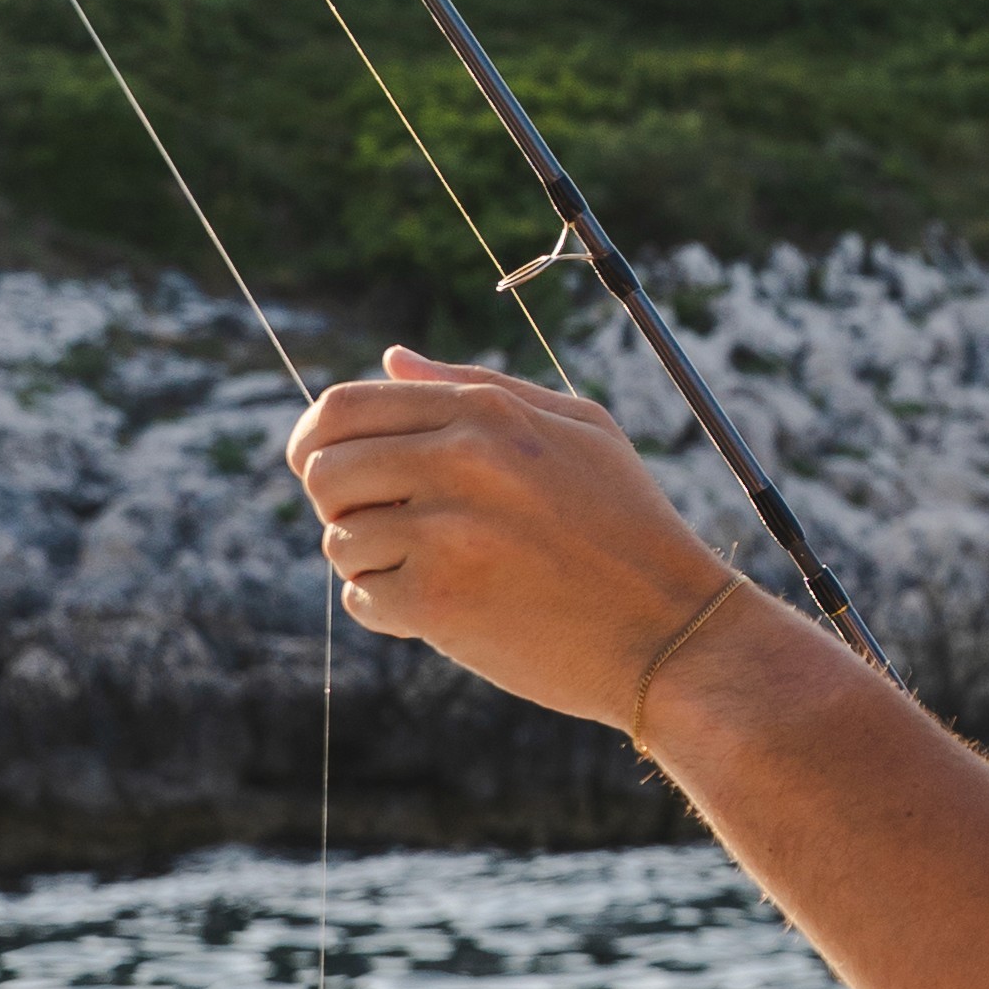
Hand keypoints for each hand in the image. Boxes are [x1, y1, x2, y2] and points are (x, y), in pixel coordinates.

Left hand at [286, 352, 735, 725]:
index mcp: (486, 410)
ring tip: (439, 571)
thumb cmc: (629, 526)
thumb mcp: (578, 429)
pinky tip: (450, 610)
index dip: (315, 440)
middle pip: (322, 470)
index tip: (326, 469)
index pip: (343, 406)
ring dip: (372, 563)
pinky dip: (393, 612)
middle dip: (339, 504)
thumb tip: (389, 360)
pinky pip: (363, 599)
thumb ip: (476, 388)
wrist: (673, 628)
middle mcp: (459, 460)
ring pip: (339, 539)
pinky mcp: (438, 602)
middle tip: (388, 528)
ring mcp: (446, 531)